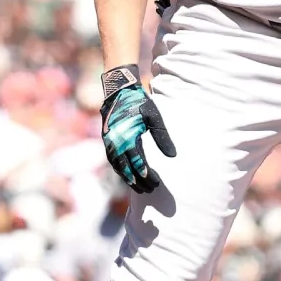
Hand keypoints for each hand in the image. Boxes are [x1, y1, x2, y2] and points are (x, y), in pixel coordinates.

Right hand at [101, 65, 176, 192]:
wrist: (118, 90)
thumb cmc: (138, 102)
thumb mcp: (153, 117)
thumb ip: (163, 137)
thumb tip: (173, 156)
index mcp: (127, 138)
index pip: (138, 163)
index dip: (147, 175)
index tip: (156, 182)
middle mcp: (115, 143)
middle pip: (127, 170)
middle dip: (139, 181)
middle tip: (151, 190)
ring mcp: (109, 143)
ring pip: (118, 168)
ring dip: (128, 179)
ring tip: (140, 188)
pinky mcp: (107, 141)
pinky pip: (113, 161)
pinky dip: (121, 171)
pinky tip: (127, 176)